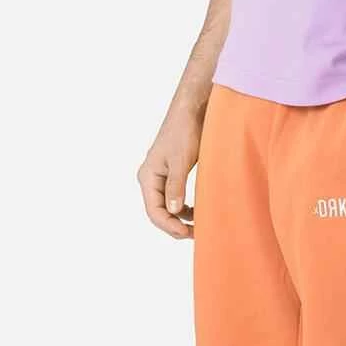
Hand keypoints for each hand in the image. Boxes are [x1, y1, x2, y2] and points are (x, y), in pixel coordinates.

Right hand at [137, 104, 203, 238]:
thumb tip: (173, 210)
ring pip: (167, 208)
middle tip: (196, 235)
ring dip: (180, 220)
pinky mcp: (172, 176)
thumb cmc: (185, 131)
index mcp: (148, 176)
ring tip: (198, 227)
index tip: (187, 233)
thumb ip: (176, 186)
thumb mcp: (181, 160)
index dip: (169, 226)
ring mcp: (161, 178)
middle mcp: (151, 179)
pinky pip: (175, 200)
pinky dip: (185, 210)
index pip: (154, 211)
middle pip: (158, 213)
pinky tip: (196, 213)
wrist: (192, 110)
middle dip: (175, 226)